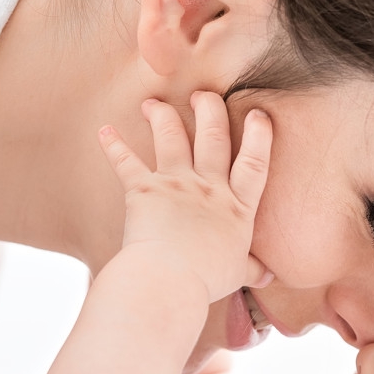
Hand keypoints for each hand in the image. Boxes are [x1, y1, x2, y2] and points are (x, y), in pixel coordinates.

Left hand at [98, 92, 271, 301]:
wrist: (170, 279)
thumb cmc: (206, 279)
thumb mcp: (237, 273)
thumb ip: (252, 269)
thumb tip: (269, 276)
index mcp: (237, 207)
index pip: (254, 164)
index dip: (258, 136)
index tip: (257, 114)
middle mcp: (209, 187)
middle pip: (213, 137)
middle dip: (210, 109)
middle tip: (204, 94)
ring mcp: (176, 184)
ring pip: (172, 136)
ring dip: (162, 115)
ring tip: (153, 104)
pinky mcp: (144, 189)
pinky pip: (126, 162)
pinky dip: (113, 145)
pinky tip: (104, 131)